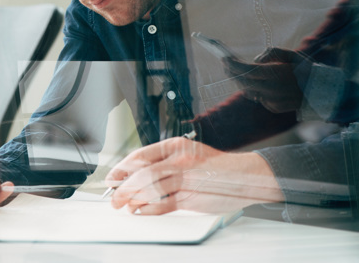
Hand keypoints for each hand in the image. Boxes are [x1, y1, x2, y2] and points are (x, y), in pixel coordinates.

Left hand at [104, 137, 283, 215]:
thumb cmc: (215, 166)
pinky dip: (150, 209)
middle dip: (123, 187)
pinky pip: (165, 204)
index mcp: (175, 146)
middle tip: (113, 197)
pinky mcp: (193, 197)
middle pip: (142, 173)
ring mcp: (186, 178)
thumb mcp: (188, 154)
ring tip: (124, 205)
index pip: (140, 156)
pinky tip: (140, 211)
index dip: (122, 168)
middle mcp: (179, 160)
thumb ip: (165, 162)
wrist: (246, 174)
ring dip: (133, 199)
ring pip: (151, 188)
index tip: (111, 177)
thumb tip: (136, 174)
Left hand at [223, 47, 308, 112]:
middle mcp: (271, 89)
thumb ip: (271, 53)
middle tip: (225, 65)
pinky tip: (252, 83)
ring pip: (248, 91)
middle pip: (243, 81)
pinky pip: (258, 98)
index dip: (232, 64)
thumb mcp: (292, 54)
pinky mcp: (274, 108)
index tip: (223, 58)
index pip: (245, 69)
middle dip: (232, 72)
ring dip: (240, 82)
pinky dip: (254, 90)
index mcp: (274, 74)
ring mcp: (272, 100)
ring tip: (234, 72)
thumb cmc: (307, 69)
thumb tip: (255, 61)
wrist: (323, 93)